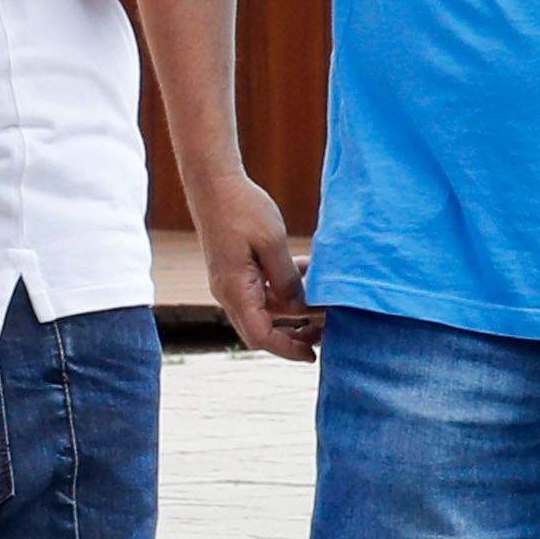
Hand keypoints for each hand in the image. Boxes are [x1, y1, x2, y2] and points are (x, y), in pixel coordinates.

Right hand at [190, 167, 319, 359]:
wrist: (214, 183)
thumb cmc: (242, 209)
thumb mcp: (272, 243)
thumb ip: (287, 279)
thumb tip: (299, 307)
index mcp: (235, 290)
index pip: (260, 337)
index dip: (287, 349)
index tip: (313, 355)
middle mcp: (229, 292)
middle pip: (262, 330)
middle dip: (294, 335)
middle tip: (325, 332)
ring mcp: (231, 282)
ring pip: (266, 310)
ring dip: (294, 309)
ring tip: (324, 300)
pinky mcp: (236, 270)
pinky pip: (263, 290)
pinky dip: (286, 289)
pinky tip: (308, 273)